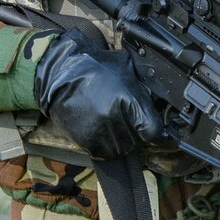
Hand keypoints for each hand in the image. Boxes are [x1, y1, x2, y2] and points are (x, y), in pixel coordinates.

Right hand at [32, 32, 165, 160]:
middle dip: (136, 132)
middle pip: (138, 141)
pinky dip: (106, 145)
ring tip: (114, 125)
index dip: (156, 131)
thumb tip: (159, 99)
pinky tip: (102, 130)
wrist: (61, 73)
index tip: (153, 128)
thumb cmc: (95, 67)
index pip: (153, 130)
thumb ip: (143, 87)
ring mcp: (100, 131)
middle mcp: (115, 118)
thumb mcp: (126, 68)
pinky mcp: (86, 140)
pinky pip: (104, 152)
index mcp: (129, 100)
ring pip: (122, 149)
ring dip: (122, 141)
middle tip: (129, 121)